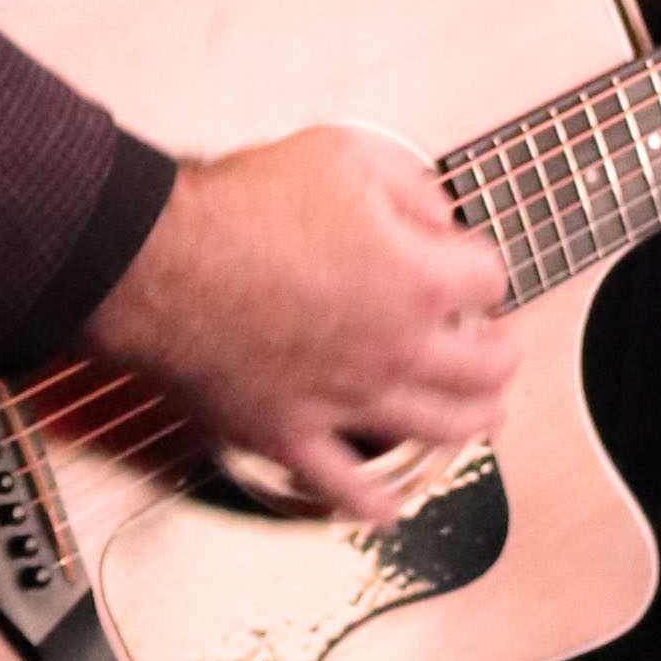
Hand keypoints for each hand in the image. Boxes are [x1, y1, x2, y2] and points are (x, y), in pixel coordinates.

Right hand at [80, 123, 511, 522]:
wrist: (160, 263)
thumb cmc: (242, 208)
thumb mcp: (345, 156)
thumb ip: (408, 186)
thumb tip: (438, 214)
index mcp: (417, 279)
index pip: (490, 281)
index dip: (481, 268)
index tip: (471, 268)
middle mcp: (396, 349)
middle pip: (485, 368)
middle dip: (500, 355)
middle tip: (500, 351)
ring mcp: (347, 401)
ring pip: (438, 431)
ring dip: (473, 422)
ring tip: (483, 416)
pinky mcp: (291, 437)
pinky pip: (345, 487)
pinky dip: (374, 501)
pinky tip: (388, 504)